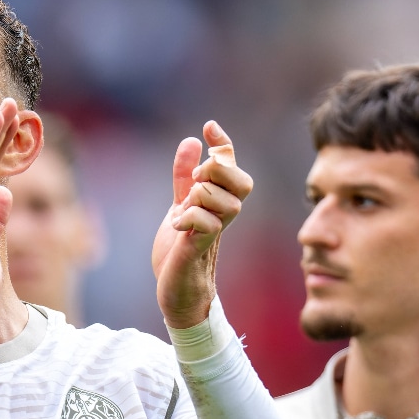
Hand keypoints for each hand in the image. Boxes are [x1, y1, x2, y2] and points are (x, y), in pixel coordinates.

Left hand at [151, 120, 252, 329]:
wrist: (176, 292)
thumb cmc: (180, 252)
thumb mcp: (181, 206)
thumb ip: (185, 177)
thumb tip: (191, 141)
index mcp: (218, 203)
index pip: (231, 167)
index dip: (224, 144)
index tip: (208, 126)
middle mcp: (222, 216)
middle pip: (241, 181)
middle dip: (215, 172)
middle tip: (194, 183)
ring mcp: (214, 233)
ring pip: (225, 201)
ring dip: (200, 197)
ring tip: (183, 210)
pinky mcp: (199, 250)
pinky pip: (206, 224)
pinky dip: (189, 217)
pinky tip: (177, 224)